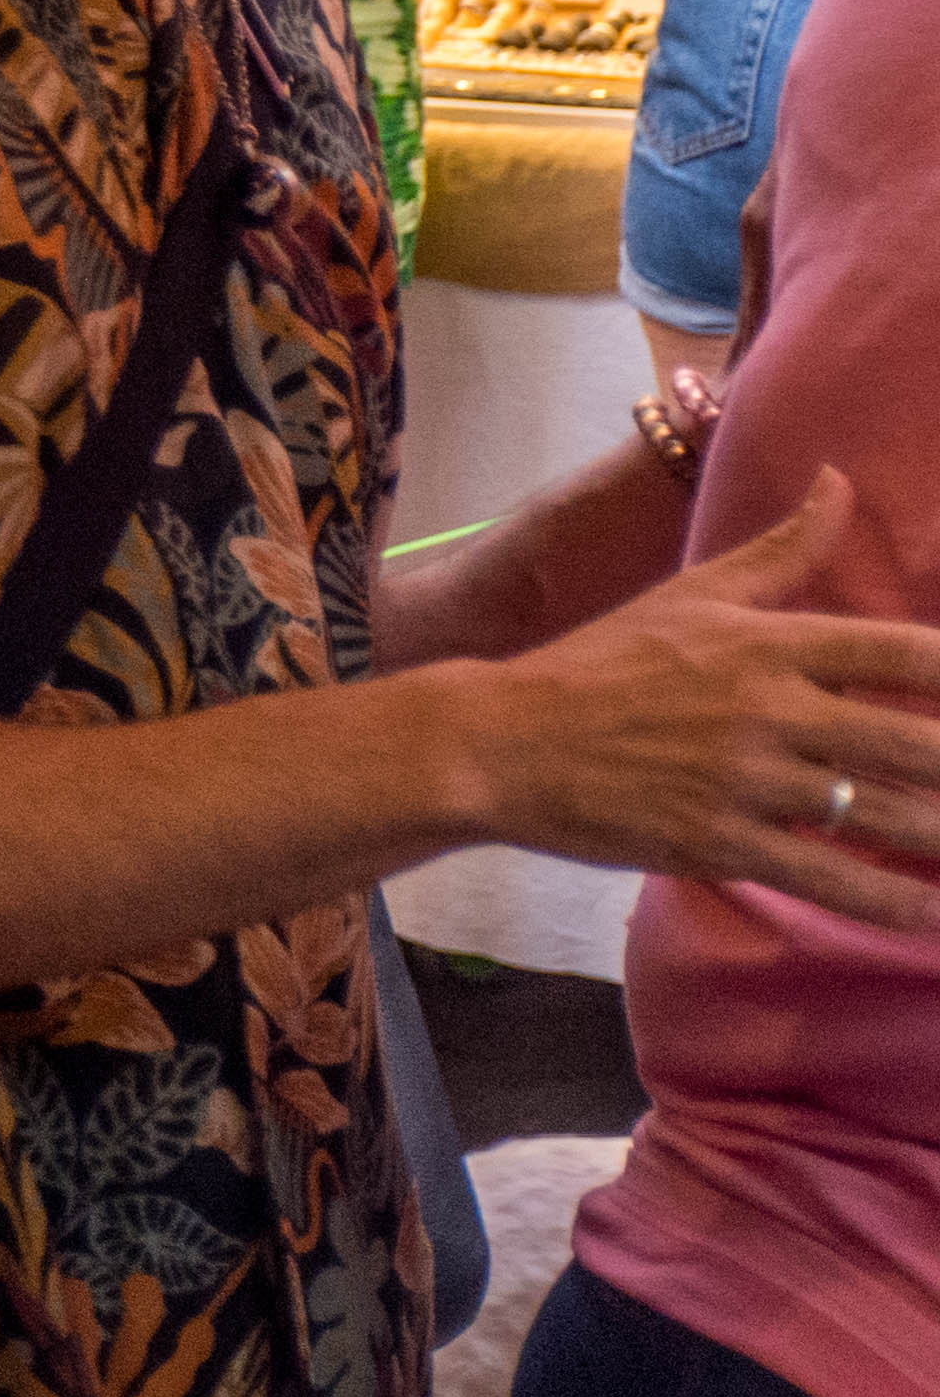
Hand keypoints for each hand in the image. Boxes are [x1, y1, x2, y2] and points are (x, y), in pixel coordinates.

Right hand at [462, 471, 939, 926]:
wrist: (499, 740)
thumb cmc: (597, 663)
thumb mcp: (690, 594)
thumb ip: (781, 548)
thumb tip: (841, 480)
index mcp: (768, 644)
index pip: (906, 654)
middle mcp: (768, 709)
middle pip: (916, 744)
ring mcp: (745, 781)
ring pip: (885, 818)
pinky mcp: (719, 843)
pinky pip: (827, 880)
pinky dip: (890, 904)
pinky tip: (929, 916)